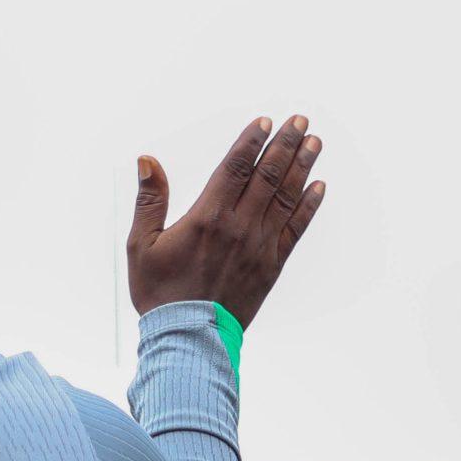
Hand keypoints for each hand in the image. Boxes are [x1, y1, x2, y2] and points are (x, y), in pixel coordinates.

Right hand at [127, 115, 325, 327]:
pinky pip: (295, 230)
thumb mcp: (142, 246)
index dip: (252, 141)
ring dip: (302, 166)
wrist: (189, 340)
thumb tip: (147, 161)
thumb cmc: (161, 295)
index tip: (266, 121)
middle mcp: (239, 227)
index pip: (236, 168)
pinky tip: (319, 186)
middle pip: (268, 175)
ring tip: (314, 142)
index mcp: (207, 217)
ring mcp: (259, 246)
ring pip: (286, 197)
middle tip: (299, 120)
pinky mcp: (271, 266)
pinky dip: (309, 206)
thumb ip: (150, 201)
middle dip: (285, 144)